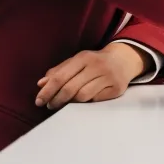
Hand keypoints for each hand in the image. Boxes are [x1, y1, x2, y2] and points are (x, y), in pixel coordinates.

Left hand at [35, 43, 151, 109]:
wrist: (124, 60)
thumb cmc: (94, 62)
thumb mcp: (76, 62)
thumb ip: (58, 71)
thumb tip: (41, 84)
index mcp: (84, 57)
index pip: (61, 76)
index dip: (47, 91)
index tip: (39, 101)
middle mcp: (98, 65)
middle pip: (70, 88)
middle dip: (56, 100)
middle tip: (51, 105)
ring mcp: (109, 77)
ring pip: (83, 96)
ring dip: (72, 102)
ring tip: (67, 102)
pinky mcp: (117, 88)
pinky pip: (96, 100)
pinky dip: (88, 101)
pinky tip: (86, 98)